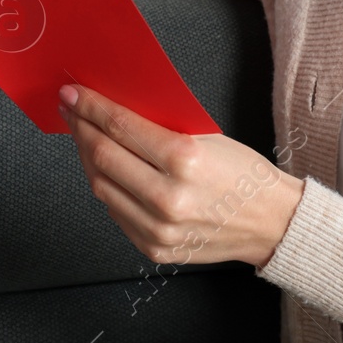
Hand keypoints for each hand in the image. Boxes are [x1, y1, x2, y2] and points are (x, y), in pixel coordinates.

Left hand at [57, 82, 304, 268]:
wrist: (270, 222)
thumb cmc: (243, 174)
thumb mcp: (208, 136)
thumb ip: (160, 126)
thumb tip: (115, 107)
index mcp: (185, 159)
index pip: (120, 127)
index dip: (90, 107)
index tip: (73, 94)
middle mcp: (169, 197)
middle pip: (103, 156)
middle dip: (81, 128)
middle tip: (71, 112)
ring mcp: (159, 228)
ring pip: (101, 186)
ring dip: (87, 157)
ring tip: (84, 138)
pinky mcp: (154, 248)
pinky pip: (115, 212)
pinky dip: (106, 187)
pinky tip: (105, 170)